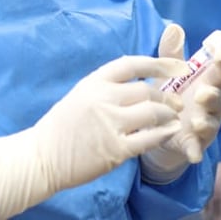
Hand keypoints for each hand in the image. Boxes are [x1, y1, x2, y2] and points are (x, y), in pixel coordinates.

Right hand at [0, 53, 187, 217]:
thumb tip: (139, 78)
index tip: (177, 66)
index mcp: (94, 82)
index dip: (159, 63)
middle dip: (167, 96)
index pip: (132, 63)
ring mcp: (109, 124)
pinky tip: (171, 133)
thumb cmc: (62, 126)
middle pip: (147, 90)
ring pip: (152, 113)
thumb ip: (107, 86)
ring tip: (175, 118)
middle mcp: (103, 99)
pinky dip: (164, 134)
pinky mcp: (115, 149)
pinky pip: (148, 139)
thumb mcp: (81, 94)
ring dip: (169, 115)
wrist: (41, 157)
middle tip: (178, 102)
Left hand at [141, 25, 220, 182]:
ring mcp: (206, 122)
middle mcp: (213, 99)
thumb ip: (173, 53)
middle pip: (220, 90)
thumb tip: (174, 27)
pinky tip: (194, 154)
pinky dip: (195, 150)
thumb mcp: (171, 73)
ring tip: (196, 118)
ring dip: (205, 119)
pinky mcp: (194, 142)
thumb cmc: (174, 93)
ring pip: (210, 120)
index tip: (219, 51)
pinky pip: (197, 147)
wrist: (162, 128)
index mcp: (209, 77)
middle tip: (205, 88)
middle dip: (216, 88)